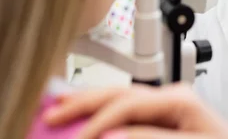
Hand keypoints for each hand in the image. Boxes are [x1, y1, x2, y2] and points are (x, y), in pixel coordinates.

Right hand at [44, 83, 227, 138]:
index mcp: (178, 98)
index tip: (75, 136)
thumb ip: (150, 137)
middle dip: (82, 102)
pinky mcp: (160, 118)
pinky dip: (102, 115)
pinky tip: (86, 116)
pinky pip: (126, 112)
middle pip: (116, 93)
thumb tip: (112, 132)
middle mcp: (168, 97)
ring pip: (116, 99)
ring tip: (57, 106)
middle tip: (50, 112)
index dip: (97, 119)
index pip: (126, 102)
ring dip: (86, 104)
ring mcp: (164, 106)